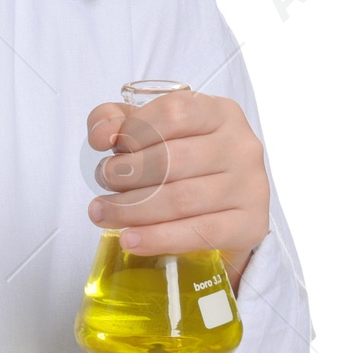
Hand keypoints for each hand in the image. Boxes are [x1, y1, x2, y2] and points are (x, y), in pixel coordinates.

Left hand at [84, 89, 268, 286]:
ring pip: (181, 199)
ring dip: (132, 209)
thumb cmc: (181, 157)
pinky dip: (158, 238)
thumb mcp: (149, 128)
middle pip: (172, 159)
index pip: (173, 113)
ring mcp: (251, 186)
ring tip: (102, 213)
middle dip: (126, 174)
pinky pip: (200, 233)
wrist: (224, 205)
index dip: (133, 130)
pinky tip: (130, 239)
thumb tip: (101, 135)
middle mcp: (241, 145)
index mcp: (220, 112)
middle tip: (102, 182)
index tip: (105, 148)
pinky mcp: (250, 224)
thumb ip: (116, 119)